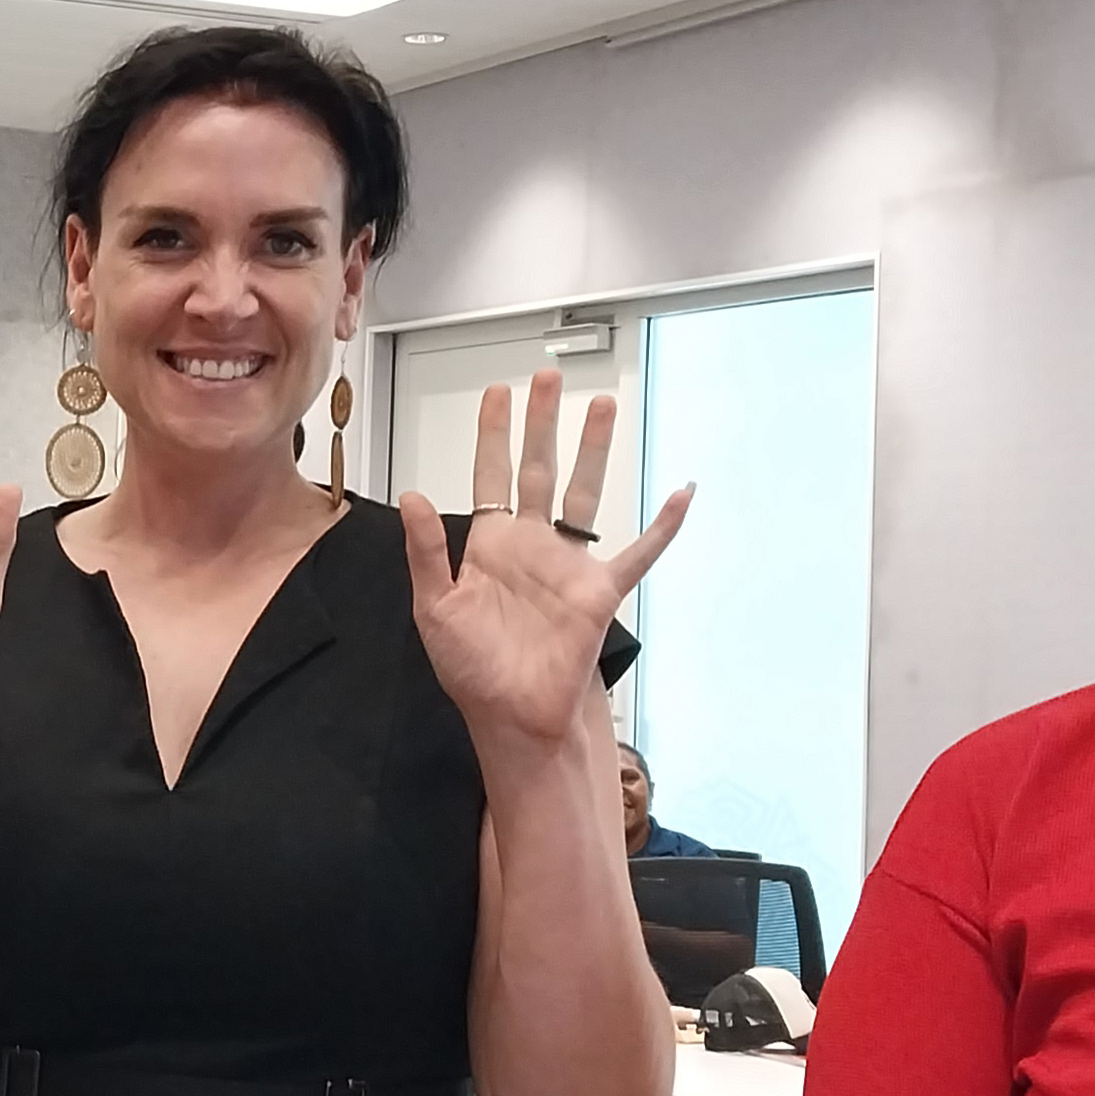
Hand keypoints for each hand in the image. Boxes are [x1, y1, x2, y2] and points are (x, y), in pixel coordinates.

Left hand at [398, 369, 691, 746]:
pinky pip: (638, 552)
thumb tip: (413, 496)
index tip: (498, 394)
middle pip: (538, 469)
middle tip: (548, 378)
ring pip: (584, 494)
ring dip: (594, 450)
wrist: (514, 717)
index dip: (493, 435)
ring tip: (604, 405)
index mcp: (489, 545)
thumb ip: (426, 552)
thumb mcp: (435, 609)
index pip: (491, 476)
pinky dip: (662, 525)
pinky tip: (681, 494)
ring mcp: (568, 564)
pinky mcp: (599, 592)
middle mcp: (530, 545)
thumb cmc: (472, 670)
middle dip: (542, 423)